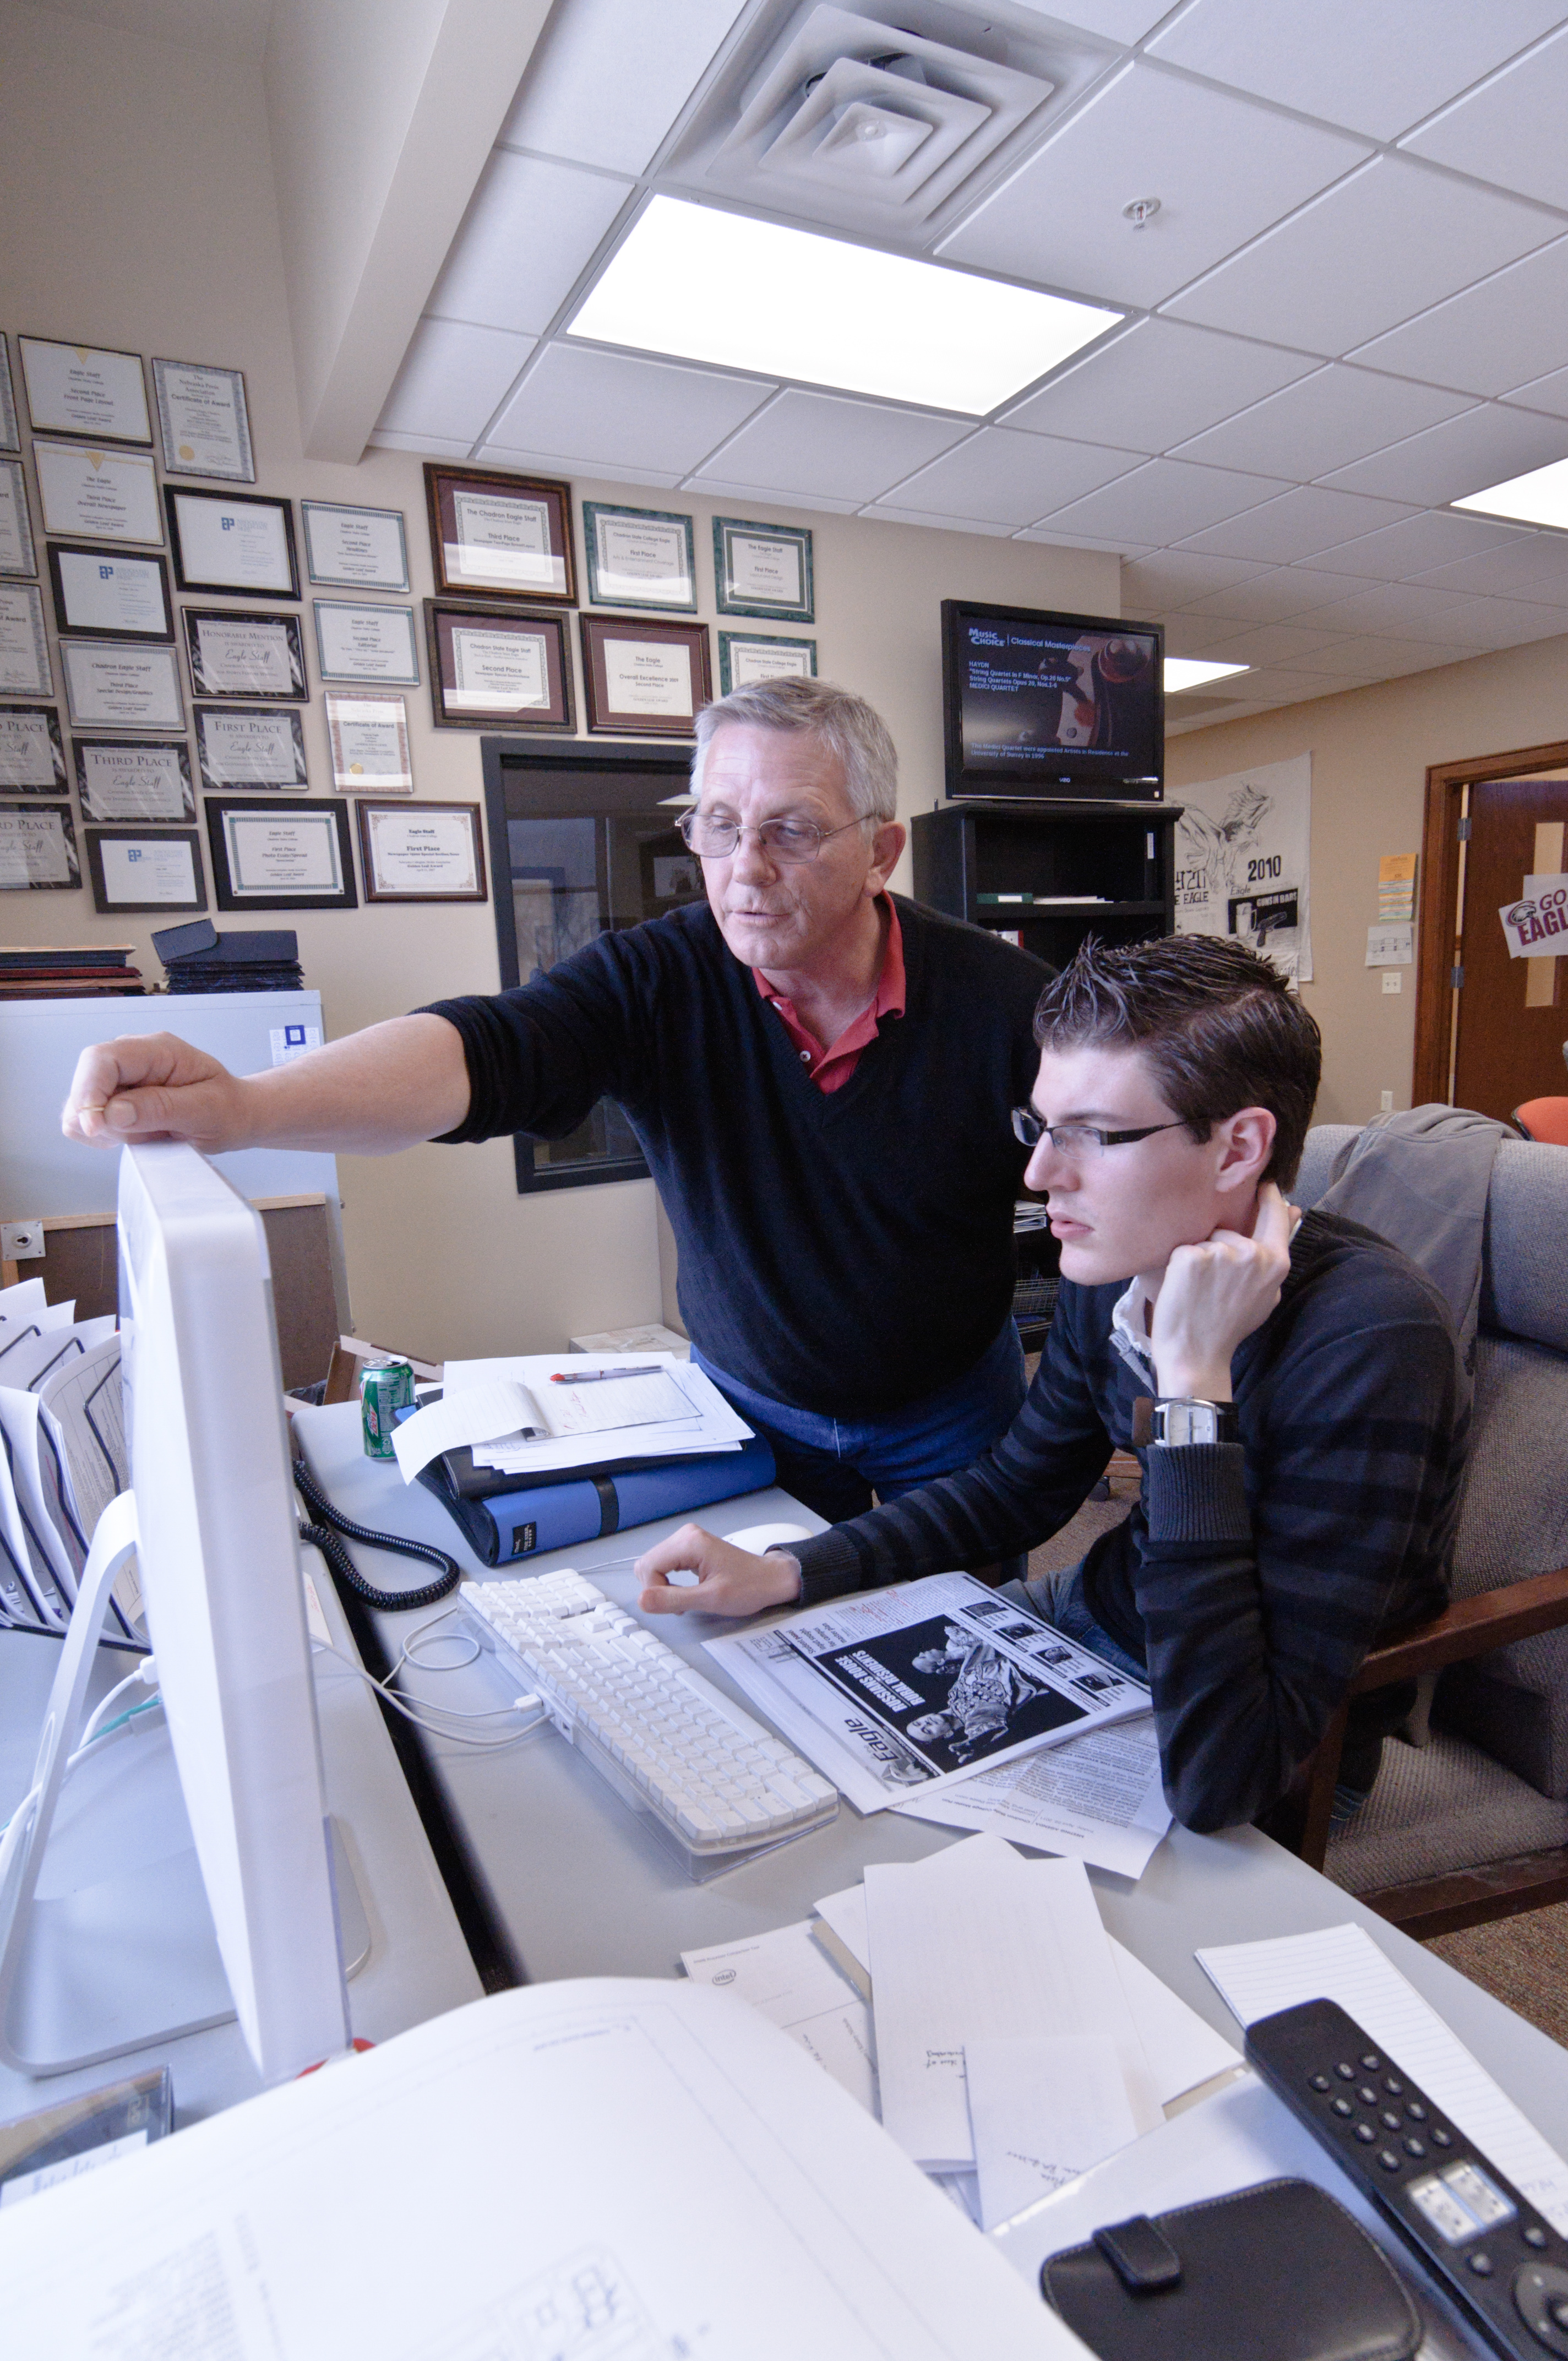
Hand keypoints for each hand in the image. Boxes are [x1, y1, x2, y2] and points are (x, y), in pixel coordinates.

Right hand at [61, 1033, 250, 1150]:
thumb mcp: (206, 1110)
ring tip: (149, 1133)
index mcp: (158, 1050)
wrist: (235, 1115)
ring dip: (107, 1129)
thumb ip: (160, 1108)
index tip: (94, 1125)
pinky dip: (105, 1134)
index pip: (103, 1059)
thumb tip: (113, 1112)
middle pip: (86, 1081)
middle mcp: (133, 1057)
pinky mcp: (114, 1098)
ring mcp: (121, 1078)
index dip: (89, 1091)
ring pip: (83, 1105)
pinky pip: (89, 1119)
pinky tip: (137, 1136)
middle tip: (140, 1136)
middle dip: (99, 1117)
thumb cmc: (227, 1109)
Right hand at [635, 1524, 801, 1618]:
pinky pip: (664, 1564)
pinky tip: (684, 1591)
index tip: (673, 1606)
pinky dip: (667, 1581)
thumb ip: (674, 1599)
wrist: (769, 1579)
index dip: (654, 1591)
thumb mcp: (711, 1599)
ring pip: (652, 1565)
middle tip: (679, 1604)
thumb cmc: (748, 1586)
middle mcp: (685, 1536)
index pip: (648, 1566)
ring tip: (684, 1599)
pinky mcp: (689, 1547)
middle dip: (656, 1589)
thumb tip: (643, 1600)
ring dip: (662, 1586)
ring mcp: (687, 1540)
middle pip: (647, 1564)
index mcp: (689, 1543)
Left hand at [1148, 1181, 1296, 1402]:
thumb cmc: (1230, 1326)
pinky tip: (1186, 1290)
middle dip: (1220, 1248)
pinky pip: (1184, 1248)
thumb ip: (1278, 1251)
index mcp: (1275, 1262)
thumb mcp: (1267, 1292)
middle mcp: (1252, 1253)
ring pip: (1206, 1240)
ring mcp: (1221, 1253)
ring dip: (1201, 1259)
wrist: (1196, 1354)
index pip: (1274, 1214)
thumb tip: (1295, 1210)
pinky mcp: (1191, 1257)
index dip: (1269, 1196)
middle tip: (1215, 1287)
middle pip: (1230, 1230)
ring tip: (1201, 1291)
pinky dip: (1180, 1266)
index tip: (1263, 1184)